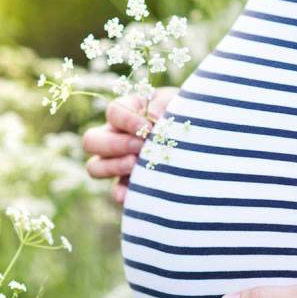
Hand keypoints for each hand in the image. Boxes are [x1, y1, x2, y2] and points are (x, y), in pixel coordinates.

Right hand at [82, 87, 177, 203]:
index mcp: (127, 113)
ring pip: (94, 167)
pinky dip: (121, 193)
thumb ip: (162, 105)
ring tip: (136, 165)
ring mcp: (119, 163)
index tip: (148, 127)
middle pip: (91, 141)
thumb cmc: (188, 117)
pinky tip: (133, 193)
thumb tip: (152, 118)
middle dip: (115, 144)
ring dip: (113, 166)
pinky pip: (116, 191)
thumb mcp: (177, 104)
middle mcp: (116, 137)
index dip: (126, 120)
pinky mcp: (131, 184)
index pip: (112, 113)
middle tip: (140, 146)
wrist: (205, 140)